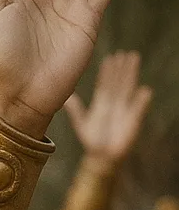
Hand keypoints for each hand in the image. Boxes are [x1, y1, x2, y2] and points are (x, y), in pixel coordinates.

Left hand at [65, 50, 151, 168]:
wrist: (102, 156)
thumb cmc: (93, 139)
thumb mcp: (81, 123)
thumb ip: (76, 110)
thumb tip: (66, 98)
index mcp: (101, 104)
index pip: (105, 84)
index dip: (107, 71)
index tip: (110, 57)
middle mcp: (113, 104)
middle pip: (118, 82)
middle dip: (121, 68)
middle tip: (125, 52)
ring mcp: (124, 111)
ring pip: (128, 90)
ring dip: (131, 75)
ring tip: (134, 60)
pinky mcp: (131, 122)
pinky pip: (137, 110)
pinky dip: (141, 102)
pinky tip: (144, 91)